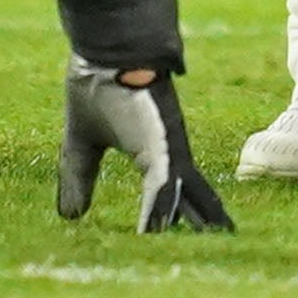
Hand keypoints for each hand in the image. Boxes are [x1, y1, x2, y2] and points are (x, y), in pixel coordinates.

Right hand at [57, 60, 234, 232]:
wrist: (106, 50)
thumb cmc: (99, 89)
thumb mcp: (82, 146)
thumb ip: (80, 178)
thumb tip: (71, 217)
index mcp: (156, 154)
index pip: (175, 194)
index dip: (179, 217)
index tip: (187, 243)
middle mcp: (171, 155)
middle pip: (196, 199)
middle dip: (207, 226)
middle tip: (227, 247)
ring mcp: (170, 150)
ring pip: (186, 198)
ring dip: (194, 227)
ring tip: (212, 248)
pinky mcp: (161, 144)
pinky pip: (164, 186)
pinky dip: (160, 212)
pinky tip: (158, 233)